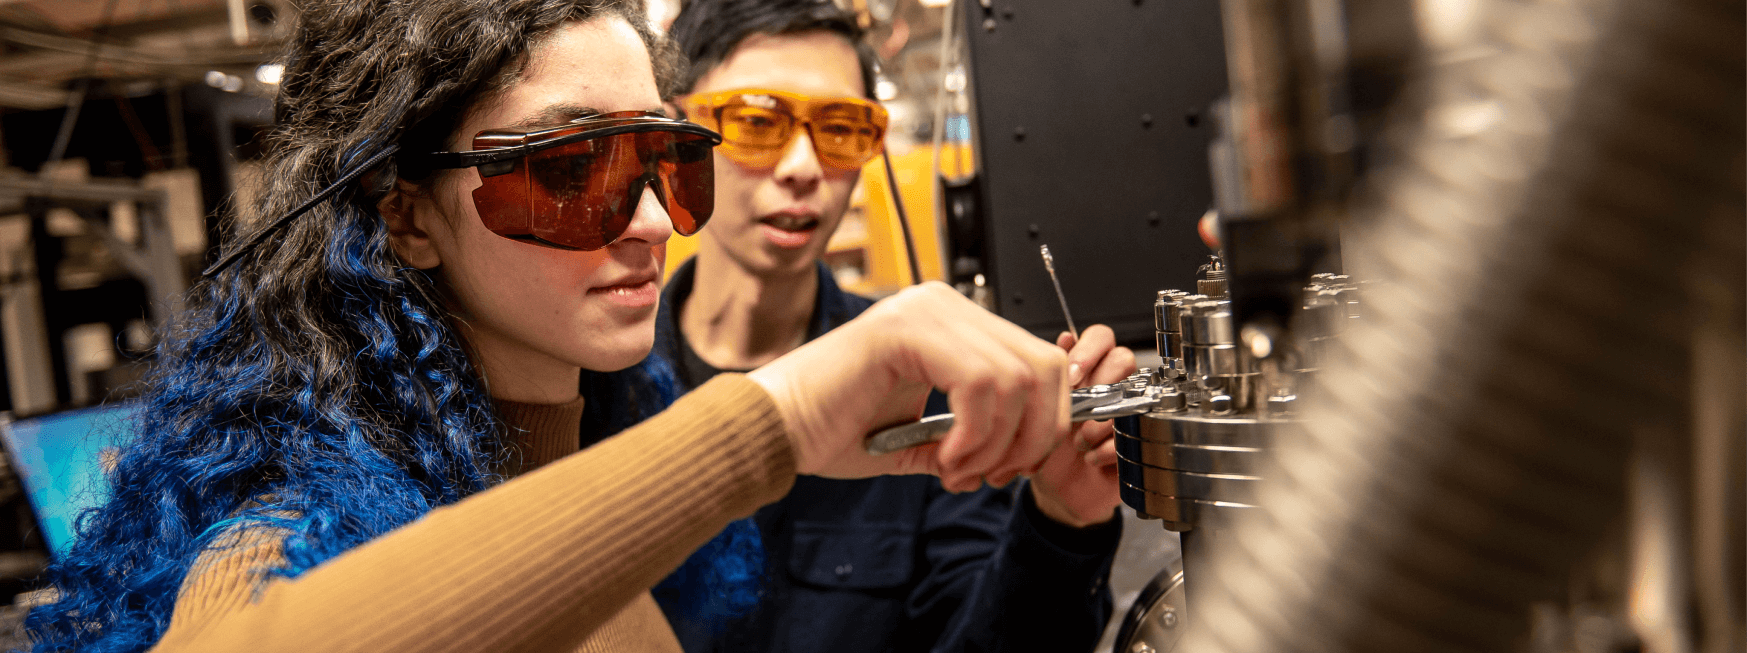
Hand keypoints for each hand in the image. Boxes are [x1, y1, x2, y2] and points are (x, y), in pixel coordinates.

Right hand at [747, 283, 1070, 491]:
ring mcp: (925, 311)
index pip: (1039, 361)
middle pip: (1041, 365)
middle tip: (992, 475)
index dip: (1040, 423)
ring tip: (956, 470)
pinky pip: (978, 383)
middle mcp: (943, 304)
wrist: (774, 428)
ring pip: (1015, 378)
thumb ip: (972, 434)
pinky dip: (972, 434)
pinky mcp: (905, 330)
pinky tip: (943, 458)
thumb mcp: (920, 435)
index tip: (1008, 468)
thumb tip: (1022, 453)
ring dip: (995, 443)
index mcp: (951, 321)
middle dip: (1029, 435)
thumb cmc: (831, 427)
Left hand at [1029, 325, 1133, 527]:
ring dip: (1101, 421)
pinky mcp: (1139, 439)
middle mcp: (1111, 384)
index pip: (1100, 336)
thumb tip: (1065, 338)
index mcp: (1087, 369)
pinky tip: (1090, 458)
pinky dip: (1108, 448)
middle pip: (1124, 358)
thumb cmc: (1048, 445)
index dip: (1090, 350)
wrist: (1059, 490)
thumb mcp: (1039, 408)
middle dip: (1101, 383)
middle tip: (1081, 406)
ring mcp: (1129, 410)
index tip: (1072, 376)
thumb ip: (1052, 372)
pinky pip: (1135, 432)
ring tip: (1079, 441)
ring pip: (1132, 395)